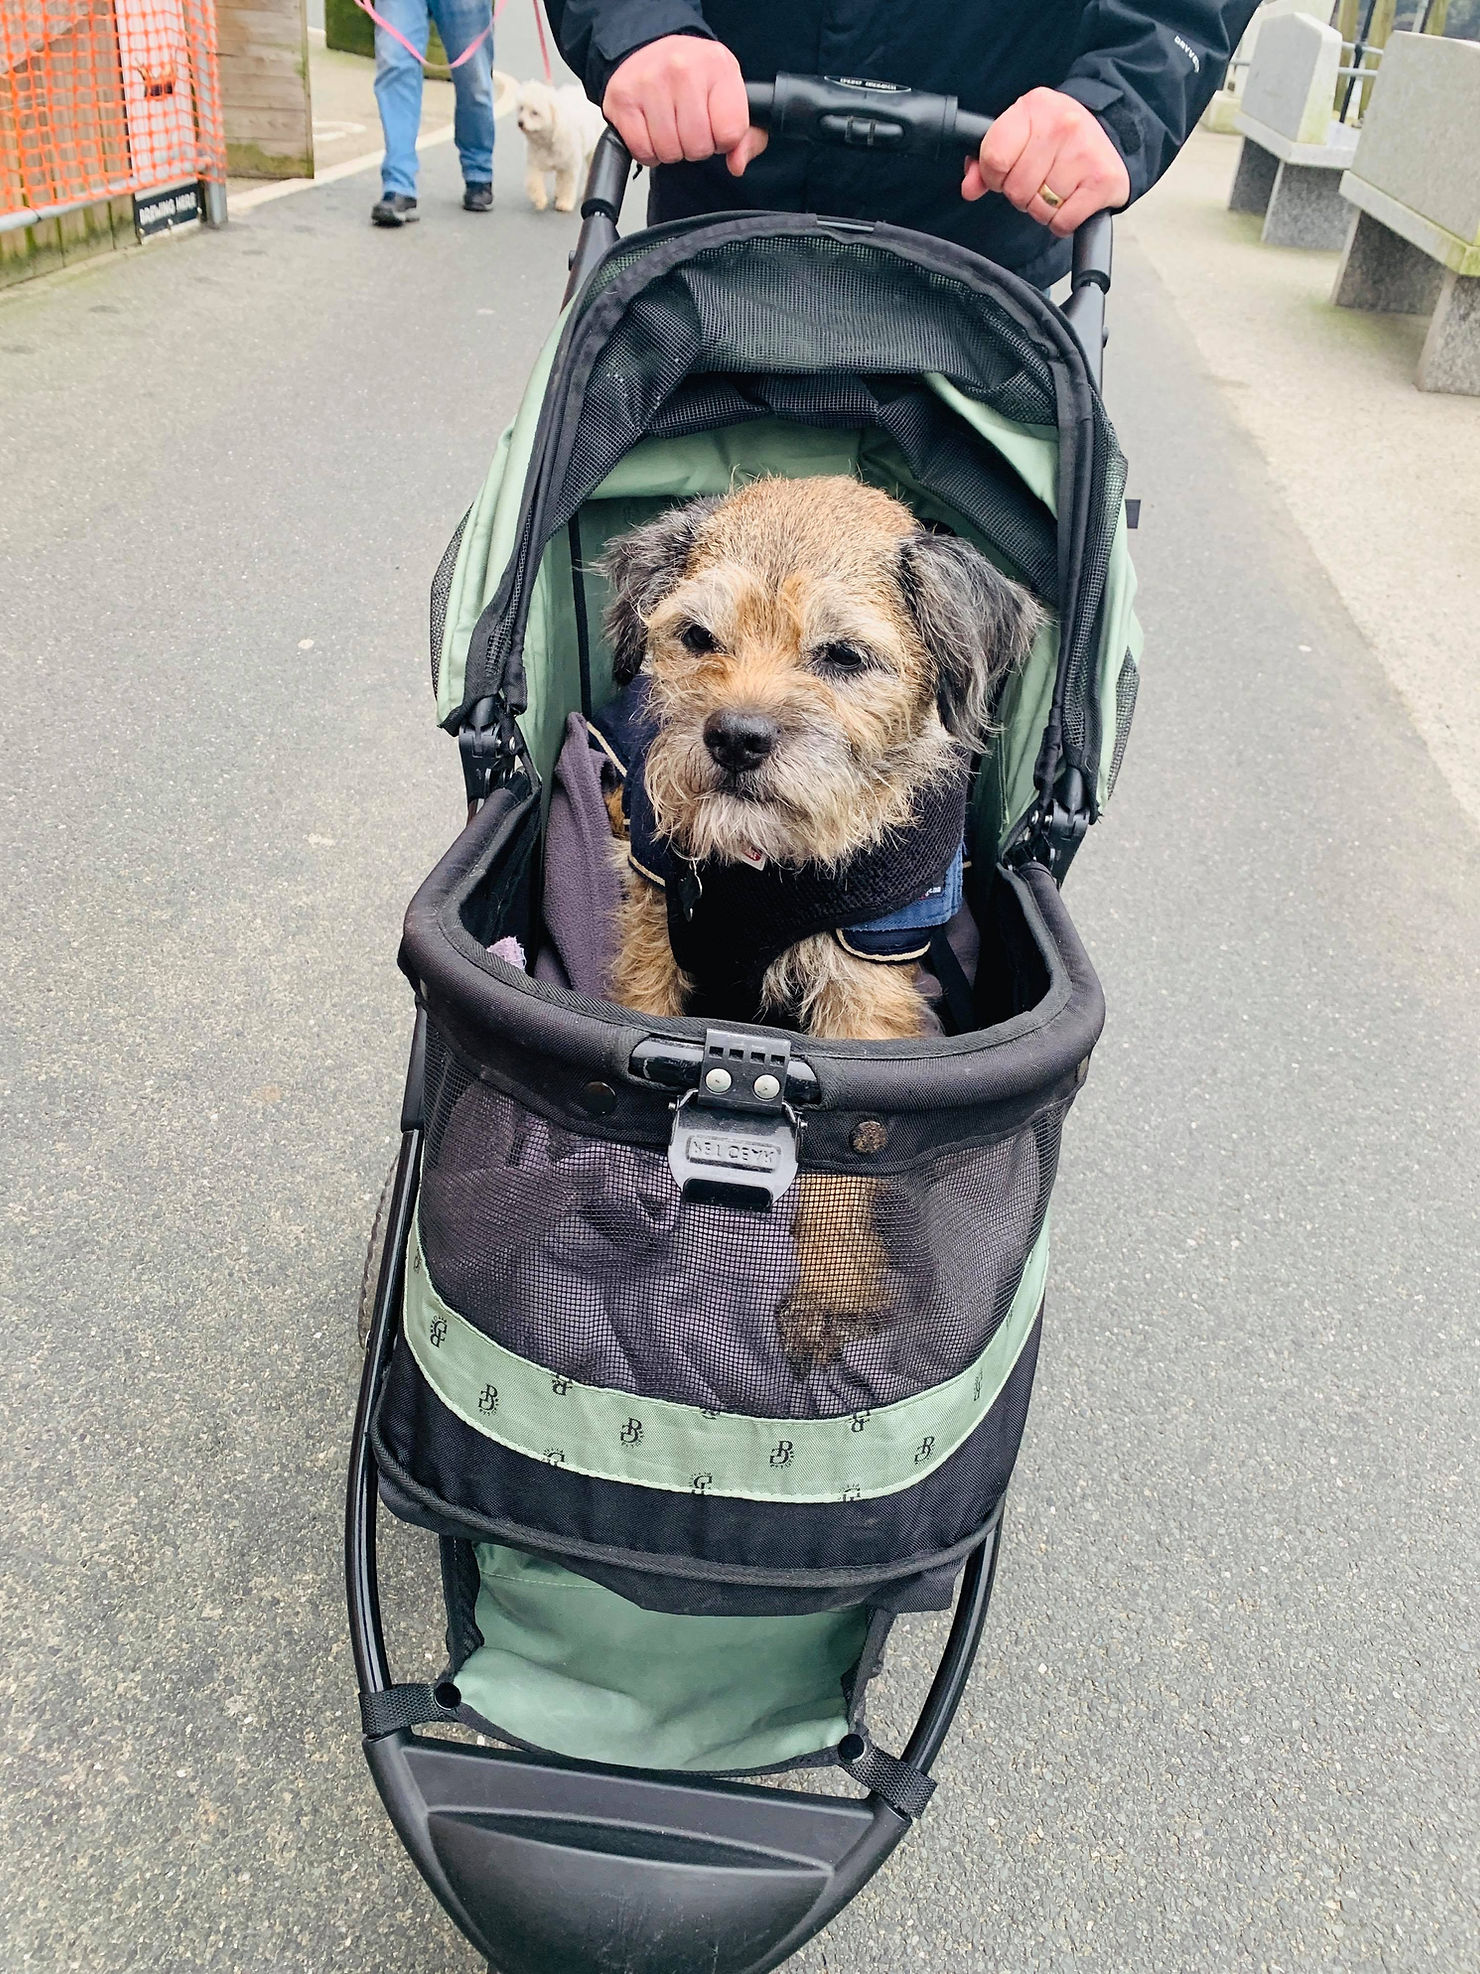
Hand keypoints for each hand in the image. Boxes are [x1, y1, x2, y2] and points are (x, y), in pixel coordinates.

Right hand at [602, 35, 768, 174]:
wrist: (650, 49)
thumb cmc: (694, 77)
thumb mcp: (731, 97)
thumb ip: (747, 137)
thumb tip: (736, 165)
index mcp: (718, 66)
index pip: (730, 133)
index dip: (724, 142)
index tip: (715, 127)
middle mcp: (683, 68)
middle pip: (698, 146)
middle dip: (696, 148)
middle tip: (689, 128)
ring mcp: (649, 81)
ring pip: (669, 151)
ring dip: (671, 150)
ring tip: (671, 127)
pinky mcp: (623, 98)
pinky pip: (642, 150)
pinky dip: (649, 152)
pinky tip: (652, 131)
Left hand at [962, 87, 1128, 236]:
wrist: (1111, 134)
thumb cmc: (1057, 139)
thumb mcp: (1020, 135)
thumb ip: (988, 161)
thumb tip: (970, 188)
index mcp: (1034, 106)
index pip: (994, 158)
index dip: (993, 177)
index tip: (1005, 175)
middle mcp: (1062, 125)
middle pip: (1017, 189)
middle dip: (1021, 195)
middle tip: (1037, 182)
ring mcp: (1085, 152)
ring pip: (1039, 209)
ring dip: (1042, 209)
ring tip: (1056, 189)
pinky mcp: (1103, 181)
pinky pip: (1063, 222)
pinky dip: (1062, 222)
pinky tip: (1071, 201)